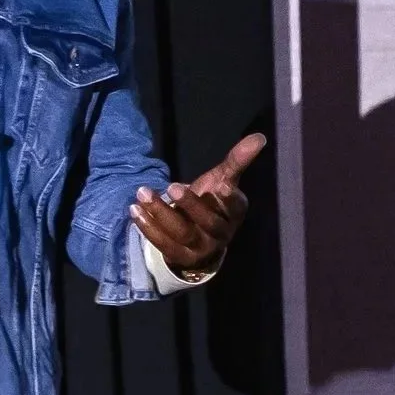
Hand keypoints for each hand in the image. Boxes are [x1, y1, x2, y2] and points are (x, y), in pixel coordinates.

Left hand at [130, 132, 266, 275]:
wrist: (197, 236)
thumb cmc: (211, 202)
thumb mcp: (222, 180)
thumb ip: (237, 160)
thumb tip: (259, 137)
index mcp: (234, 213)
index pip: (235, 207)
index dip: (229, 198)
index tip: (221, 185)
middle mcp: (221, 234)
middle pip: (207, 222)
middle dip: (189, 204)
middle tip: (171, 186)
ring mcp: (200, 248)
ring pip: (182, 233)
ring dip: (161, 213)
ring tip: (142, 193)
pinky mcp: (181, 257)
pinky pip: (164, 245)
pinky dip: (148, 228)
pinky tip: (135, 210)